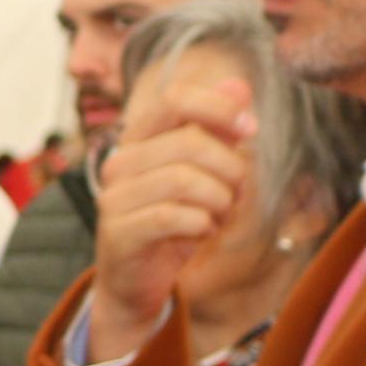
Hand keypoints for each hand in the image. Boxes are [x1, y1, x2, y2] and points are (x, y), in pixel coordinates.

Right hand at [85, 73, 252, 361]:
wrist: (137, 281)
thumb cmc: (174, 222)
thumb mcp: (205, 171)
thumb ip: (219, 128)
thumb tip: (239, 84)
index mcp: (138, 139)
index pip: (174, 98)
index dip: (218, 107)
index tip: (250, 129)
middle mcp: (120, 163)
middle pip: (190, 142)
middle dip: (231, 168)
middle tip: (237, 193)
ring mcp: (115, 198)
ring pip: (186, 180)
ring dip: (220, 200)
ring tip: (219, 215)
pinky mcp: (119, 232)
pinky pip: (175, 216)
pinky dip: (202, 224)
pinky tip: (203, 232)